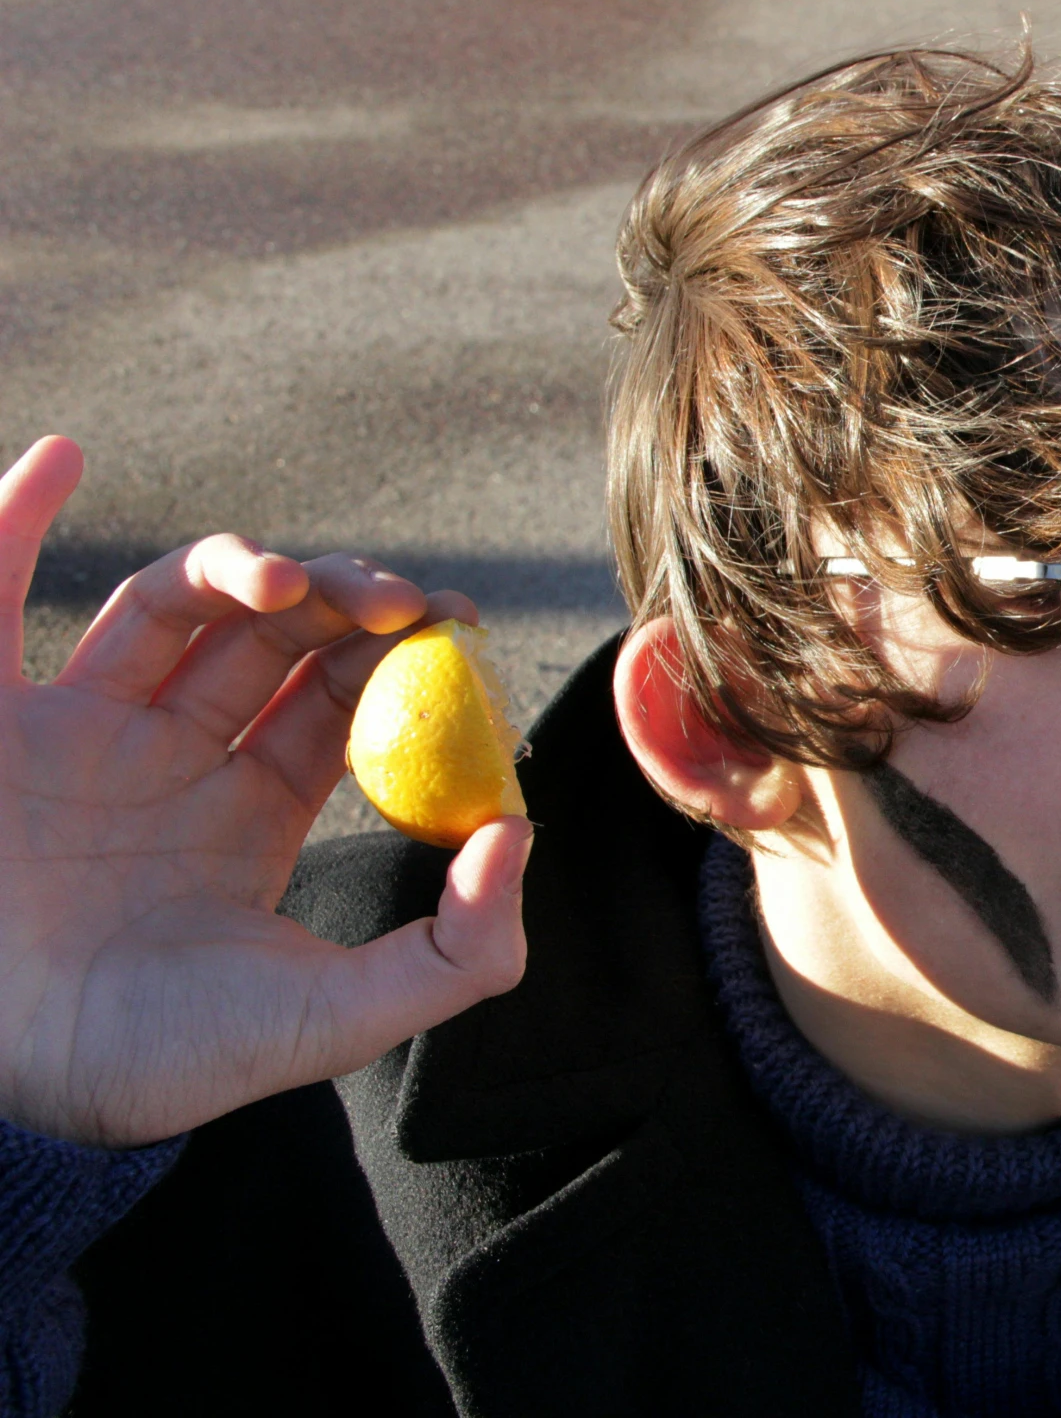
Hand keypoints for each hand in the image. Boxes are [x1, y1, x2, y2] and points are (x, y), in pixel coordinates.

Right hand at [0, 437, 528, 1146]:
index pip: (340, 701)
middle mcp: (166, 758)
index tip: (458, 625)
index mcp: (247, 812)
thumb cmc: (158, 1063)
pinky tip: (61, 456)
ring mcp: (73, 732)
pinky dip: (14, 519)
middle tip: (400, 600)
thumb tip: (520, 833)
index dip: (401, 654)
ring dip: (237, 567)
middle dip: (344, 601)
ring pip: (169, 608)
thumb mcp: (331, 1020)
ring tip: (289, 579)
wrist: (4, 1091)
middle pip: (270, 639)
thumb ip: (454, 953)